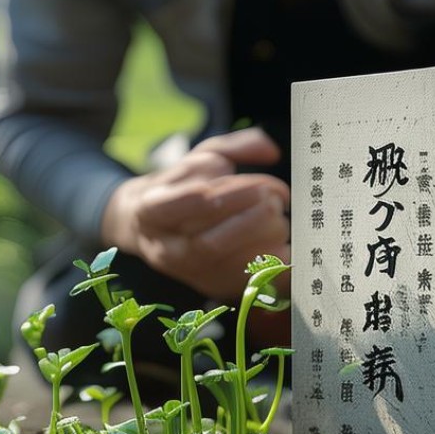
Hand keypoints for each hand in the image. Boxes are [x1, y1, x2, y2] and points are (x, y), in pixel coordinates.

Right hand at [101, 128, 290, 299]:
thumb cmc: (181, 188)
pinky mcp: (215, 287)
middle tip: (273, 195)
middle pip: (208, 243)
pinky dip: (273, 259)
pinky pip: (249, 281)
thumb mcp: (198, 156)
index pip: (171, 208)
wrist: (154, 231)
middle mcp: (167, 250)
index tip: (243, 181)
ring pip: (232, 264)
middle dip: (248, 217)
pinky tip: (284, 238)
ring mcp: (191, 274)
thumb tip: (270, 152)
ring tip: (277, 210)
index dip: (202, 198)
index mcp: (150, 212)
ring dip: (265, 235)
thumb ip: (235, 146)